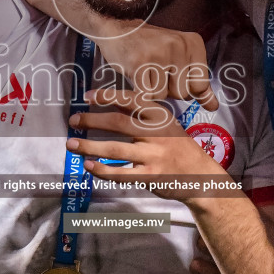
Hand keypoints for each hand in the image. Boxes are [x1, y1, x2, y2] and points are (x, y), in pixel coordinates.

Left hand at [68, 89, 230, 203]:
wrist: (201, 176)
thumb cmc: (179, 148)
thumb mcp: (166, 124)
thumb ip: (141, 115)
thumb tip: (111, 102)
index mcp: (161, 116)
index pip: (131, 100)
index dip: (107, 96)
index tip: (87, 96)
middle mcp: (158, 133)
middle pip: (118, 122)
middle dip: (92, 120)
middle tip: (73, 120)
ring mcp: (154, 155)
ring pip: (115, 149)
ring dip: (89, 146)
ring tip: (71, 144)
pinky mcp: (151, 176)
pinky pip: (121, 173)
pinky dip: (102, 170)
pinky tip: (88, 166)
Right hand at [95, 27, 217, 109]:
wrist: (118, 28)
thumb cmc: (152, 46)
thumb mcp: (180, 58)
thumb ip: (198, 84)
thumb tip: (214, 107)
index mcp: (194, 43)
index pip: (200, 85)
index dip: (186, 88)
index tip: (174, 74)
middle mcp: (179, 45)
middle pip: (182, 93)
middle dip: (168, 90)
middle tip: (156, 72)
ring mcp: (159, 53)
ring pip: (163, 96)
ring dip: (152, 91)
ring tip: (146, 72)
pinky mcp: (139, 63)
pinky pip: (147, 94)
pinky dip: (140, 91)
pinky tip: (136, 74)